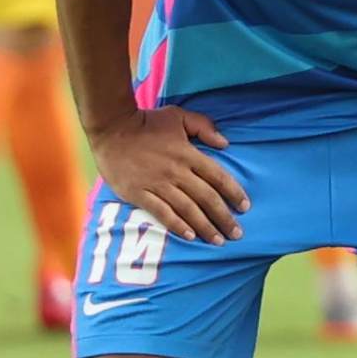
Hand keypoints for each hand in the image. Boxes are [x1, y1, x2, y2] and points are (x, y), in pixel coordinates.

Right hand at [91, 106, 244, 244]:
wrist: (111, 128)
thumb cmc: (147, 122)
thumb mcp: (179, 116)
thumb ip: (204, 126)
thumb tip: (225, 143)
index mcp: (189, 154)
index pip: (218, 177)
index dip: (234, 194)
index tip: (245, 207)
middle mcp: (176, 171)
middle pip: (207, 198)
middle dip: (224, 217)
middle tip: (237, 233)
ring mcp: (157, 183)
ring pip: (187, 209)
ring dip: (205, 226)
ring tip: (218, 240)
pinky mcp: (138, 193)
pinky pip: (161, 213)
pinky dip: (177, 225)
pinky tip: (189, 236)